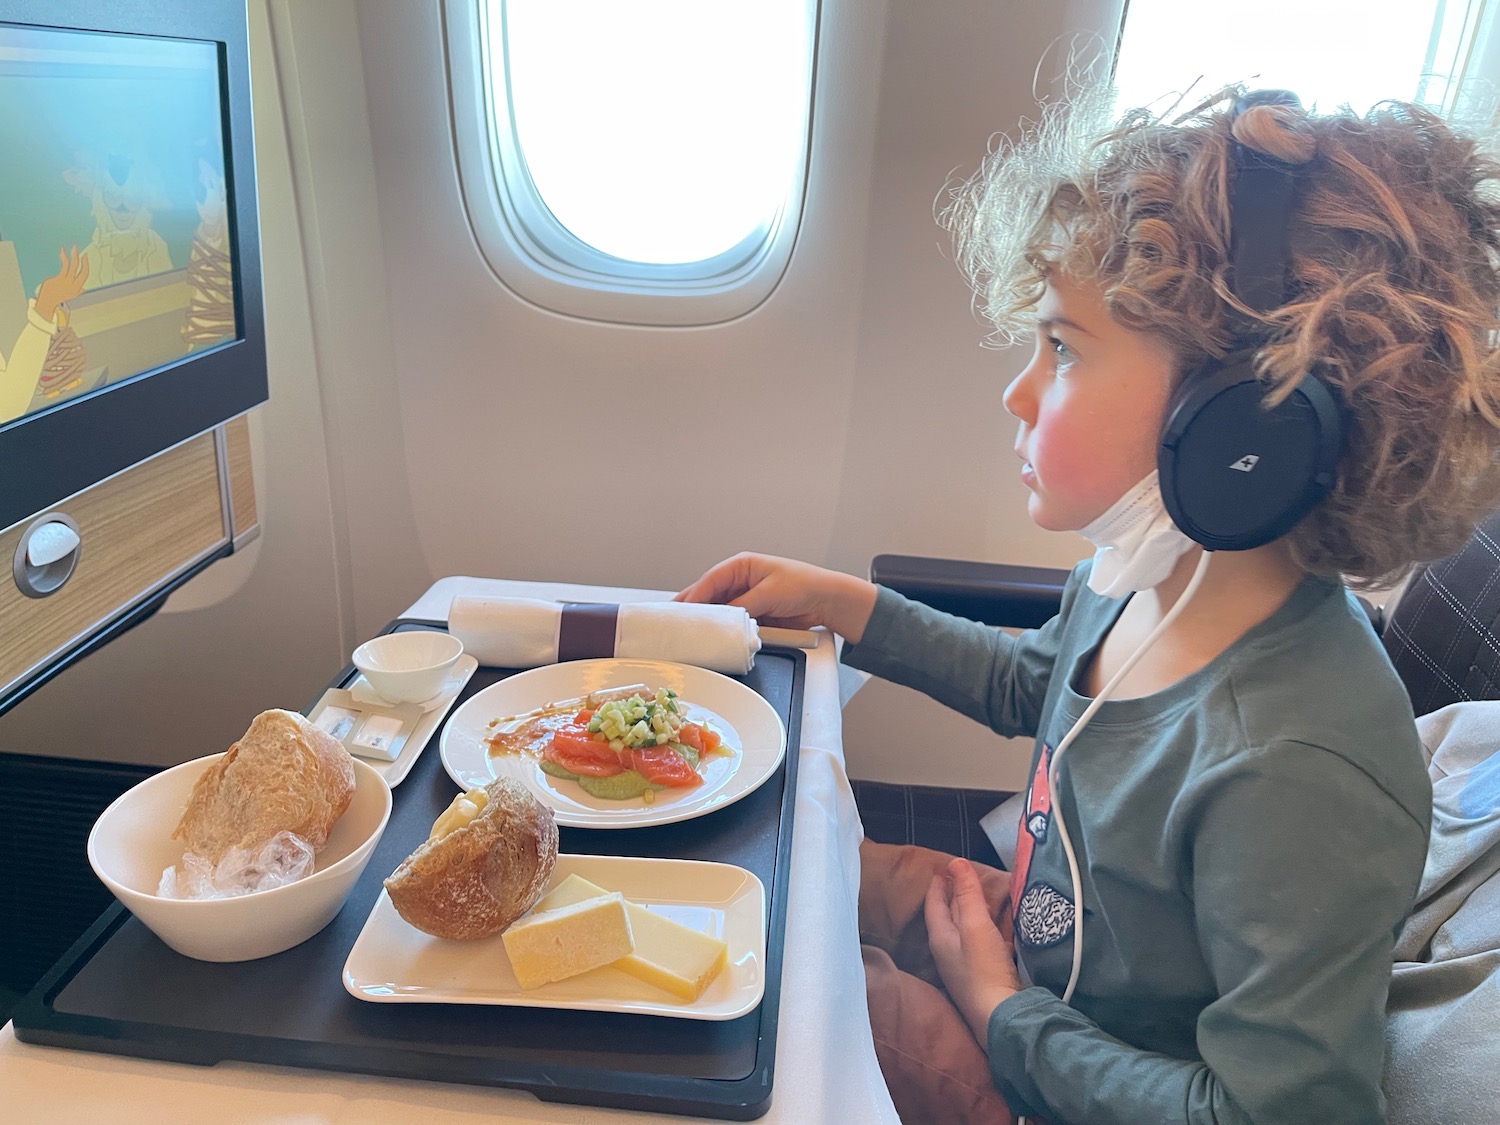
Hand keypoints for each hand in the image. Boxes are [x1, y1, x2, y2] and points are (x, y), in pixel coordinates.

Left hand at [35, 246, 88, 322]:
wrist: (47, 301)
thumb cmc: (56, 298)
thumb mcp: (70, 295)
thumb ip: (78, 292)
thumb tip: (83, 289)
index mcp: (78, 288)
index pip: (85, 275)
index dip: (86, 265)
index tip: (85, 258)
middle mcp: (75, 284)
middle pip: (82, 270)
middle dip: (84, 260)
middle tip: (83, 253)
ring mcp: (67, 281)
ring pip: (74, 266)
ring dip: (75, 255)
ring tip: (74, 247)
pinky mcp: (60, 278)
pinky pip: (65, 265)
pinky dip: (64, 257)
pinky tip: (63, 251)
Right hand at [674, 552, 878, 642]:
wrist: (826, 601)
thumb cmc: (803, 585)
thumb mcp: (769, 593)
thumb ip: (743, 605)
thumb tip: (723, 617)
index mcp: (741, 566)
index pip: (710, 581)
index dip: (693, 596)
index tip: (680, 610)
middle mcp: (739, 581)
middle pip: (708, 595)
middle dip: (692, 609)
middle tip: (674, 623)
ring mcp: (744, 598)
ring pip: (716, 610)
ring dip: (705, 621)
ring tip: (687, 633)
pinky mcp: (751, 614)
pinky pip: (730, 623)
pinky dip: (721, 630)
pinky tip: (711, 638)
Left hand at [926, 857, 1023, 1043]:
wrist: (1002, 1017)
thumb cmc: (984, 970)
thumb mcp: (976, 926)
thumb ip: (967, 894)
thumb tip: (956, 862)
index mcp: (941, 938)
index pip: (934, 904)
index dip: (938, 884)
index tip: (942, 867)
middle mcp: (948, 952)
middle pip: (948, 917)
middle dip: (953, 896)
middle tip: (961, 877)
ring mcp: (965, 966)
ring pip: (965, 931)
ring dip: (971, 912)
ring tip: (981, 896)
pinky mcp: (984, 976)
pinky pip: (982, 945)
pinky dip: (986, 931)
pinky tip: (999, 929)